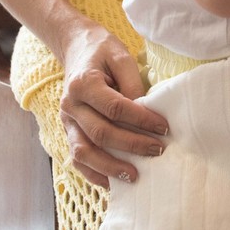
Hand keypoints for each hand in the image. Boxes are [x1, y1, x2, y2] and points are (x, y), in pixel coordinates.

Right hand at [59, 24, 169, 187]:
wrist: (76, 47)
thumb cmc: (102, 50)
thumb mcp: (121, 56)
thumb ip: (132, 83)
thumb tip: (145, 112)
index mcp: (83, 83)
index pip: (115, 108)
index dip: (141, 120)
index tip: (164, 128)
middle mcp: (70, 105)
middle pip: (101, 133)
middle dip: (132, 145)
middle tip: (158, 151)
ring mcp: (66, 121)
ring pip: (84, 152)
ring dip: (110, 167)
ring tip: (134, 176)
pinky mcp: (67, 131)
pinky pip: (76, 158)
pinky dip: (93, 173)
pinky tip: (112, 182)